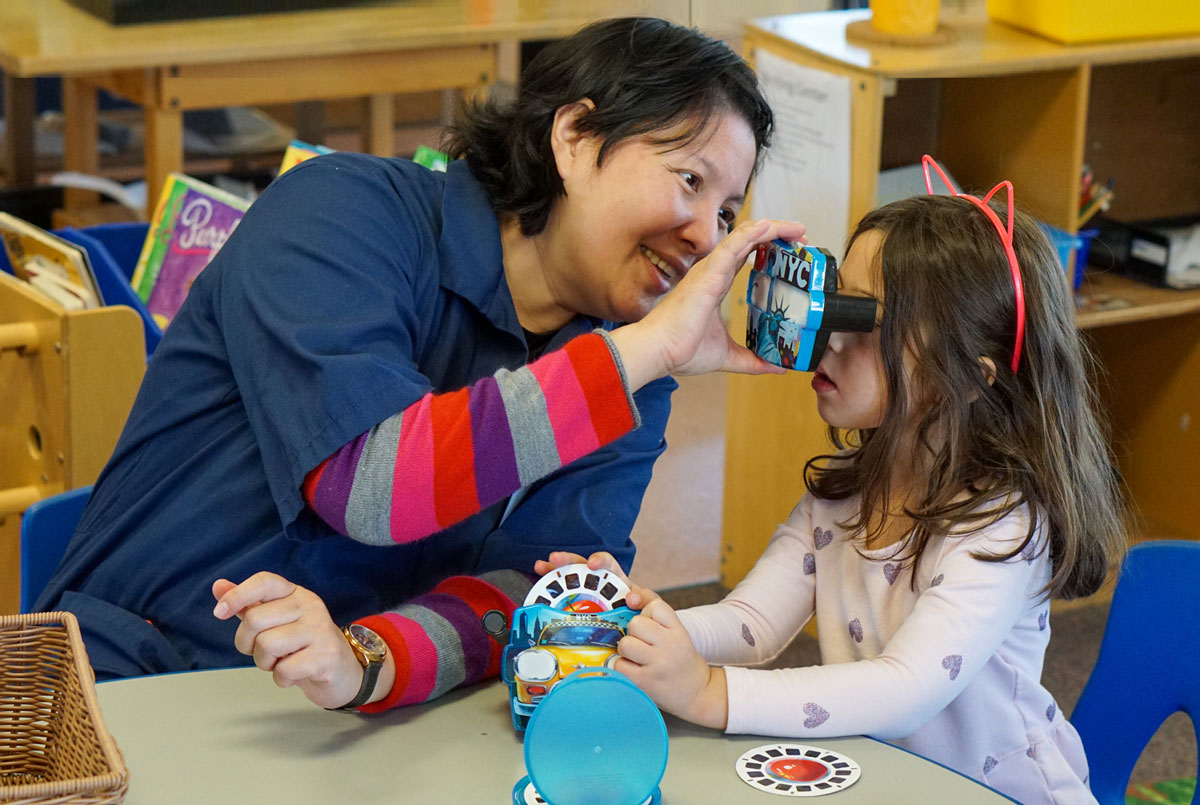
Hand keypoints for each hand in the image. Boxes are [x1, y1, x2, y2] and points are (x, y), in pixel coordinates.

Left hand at [211, 572, 371, 709]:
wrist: (342, 673)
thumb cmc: (304, 647)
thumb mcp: (276, 622)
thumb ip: (248, 604)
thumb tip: (218, 586)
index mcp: (296, 594)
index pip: (265, 582)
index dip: (237, 595)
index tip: (219, 612)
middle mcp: (310, 606)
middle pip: (255, 619)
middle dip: (248, 644)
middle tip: (264, 652)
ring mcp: (320, 629)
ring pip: (266, 645)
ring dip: (266, 664)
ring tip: (283, 662)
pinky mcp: (326, 655)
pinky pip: (283, 670)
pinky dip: (282, 679)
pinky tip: (296, 675)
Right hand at [533, 551, 654, 609]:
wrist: (639, 642)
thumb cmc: (643, 619)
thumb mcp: (651, 608)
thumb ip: (647, 599)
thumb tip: (632, 598)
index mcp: (615, 581)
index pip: (607, 564)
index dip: (600, 560)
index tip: (592, 563)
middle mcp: (597, 587)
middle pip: (580, 567)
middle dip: (567, 560)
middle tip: (553, 559)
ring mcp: (585, 599)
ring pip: (567, 582)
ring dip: (553, 572)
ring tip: (540, 567)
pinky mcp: (577, 614)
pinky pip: (562, 603)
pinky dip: (549, 596)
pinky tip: (537, 593)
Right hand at [609, 218, 806, 387]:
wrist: (659, 352)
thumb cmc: (681, 351)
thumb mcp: (727, 356)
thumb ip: (752, 360)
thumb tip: (777, 368)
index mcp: (715, 285)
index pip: (745, 257)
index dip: (769, 248)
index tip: (793, 251)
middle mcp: (713, 272)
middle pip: (749, 242)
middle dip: (778, 235)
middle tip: (803, 238)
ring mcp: (710, 269)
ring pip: (745, 237)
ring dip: (773, 228)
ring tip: (798, 229)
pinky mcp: (708, 272)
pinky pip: (733, 244)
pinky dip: (753, 233)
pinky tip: (770, 227)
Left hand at [614, 597, 727, 728]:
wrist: (697, 694)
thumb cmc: (680, 658)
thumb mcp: (675, 631)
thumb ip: (653, 606)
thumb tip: (630, 595)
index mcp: (678, 631)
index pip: (655, 605)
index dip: (648, 614)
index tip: (653, 627)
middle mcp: (670, 646)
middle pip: (636, 624)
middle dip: (634, 633)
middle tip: (643, 644)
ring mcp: (657, 664)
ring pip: (625, 643)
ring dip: (626, 650)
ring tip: (637, 657)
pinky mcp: (644, 682)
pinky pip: (619, 664)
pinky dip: (623, 667)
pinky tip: (634, 670)